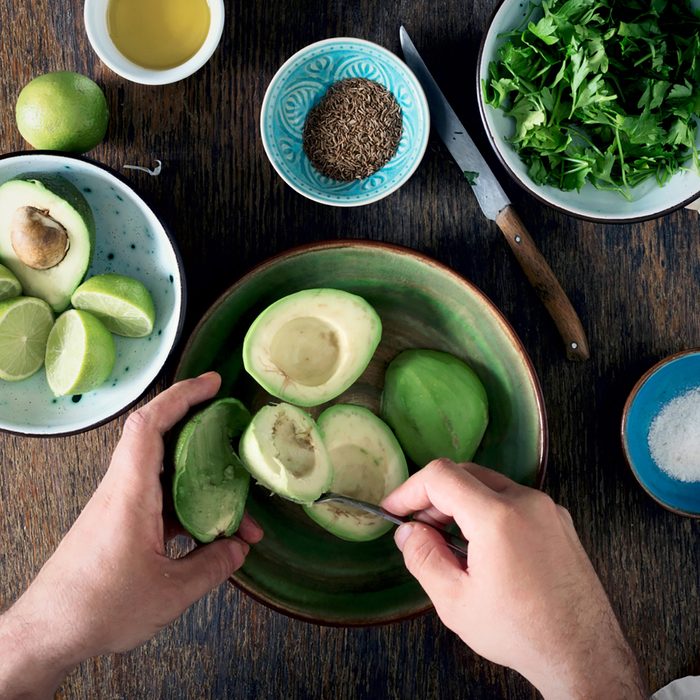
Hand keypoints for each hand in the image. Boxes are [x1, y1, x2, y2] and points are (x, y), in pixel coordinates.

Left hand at [0, 372, 262, 698]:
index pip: (150, 424)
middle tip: (235, 429)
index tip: (212, 384)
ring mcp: (121, 505)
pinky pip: (160, 499)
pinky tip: (211, 532)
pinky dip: (189, 506)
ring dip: (201, 481)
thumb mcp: (170, 593)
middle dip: (202, 429)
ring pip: (166, 473)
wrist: (49, 632)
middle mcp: (123, 490)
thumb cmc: (99, 608)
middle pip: (162, 439)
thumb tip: (239, 548)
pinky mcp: (121, 523)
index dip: (181, 395)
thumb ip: (213, 565)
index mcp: (130, 493)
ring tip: (238, 508)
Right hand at [382, 459, 644, 699]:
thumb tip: (407, 532)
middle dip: (434, 497)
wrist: (583, 654)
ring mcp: (547, 508)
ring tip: (449, 542)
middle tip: (418, 529)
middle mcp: (526, 501)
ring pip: (489, 485)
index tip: (394, 509)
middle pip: (465, 474)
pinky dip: (487, 510)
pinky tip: (482, 546)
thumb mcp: (456, 602)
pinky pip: (513, 500)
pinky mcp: (559, 521)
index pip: (441, 476)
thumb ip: (423, 558)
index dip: (409, 489)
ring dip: (460, 503)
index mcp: (497, 516)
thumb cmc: (521, 632)